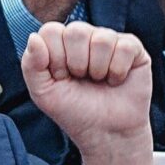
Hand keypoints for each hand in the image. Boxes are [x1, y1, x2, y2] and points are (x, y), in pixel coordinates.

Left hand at [22, 22, 156, 164]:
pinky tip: (115, 81)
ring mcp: (109, 40)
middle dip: (76, 63)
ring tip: (98, 81)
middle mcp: (85, 37)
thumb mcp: (42, 93)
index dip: (54, 58)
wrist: (105, 133)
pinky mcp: (133, 49)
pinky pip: (125, 47)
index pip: (51, 31)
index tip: (61, 77)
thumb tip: (34, 37)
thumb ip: (31, 65)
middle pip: (76, 31)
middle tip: (80, 79)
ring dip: (97, 69)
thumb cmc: (73, 111)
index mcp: (60, 43)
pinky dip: (117, 71)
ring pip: (101, 39)